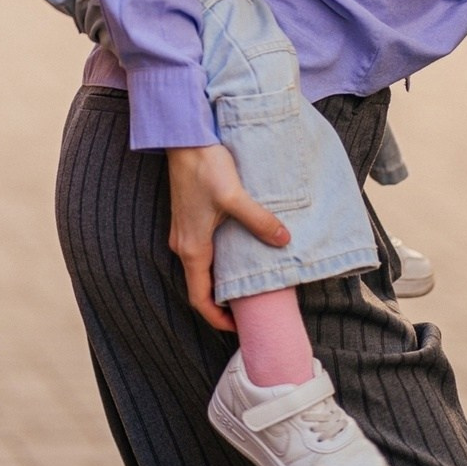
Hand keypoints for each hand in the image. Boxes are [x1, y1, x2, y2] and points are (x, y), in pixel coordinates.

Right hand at [165, 142, 290, 331]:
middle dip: (223, 302)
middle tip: (250, 309)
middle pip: (201, 286)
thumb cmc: (204, 167)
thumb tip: (284, 240)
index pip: (200, 298)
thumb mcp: (234, 196)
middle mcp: (183, 244)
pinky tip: (239, 253)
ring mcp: (184, 231)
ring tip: (248, 284)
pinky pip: (201, 251)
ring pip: (201, 268)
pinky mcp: (189, 218)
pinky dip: (218, 263)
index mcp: (191, 248)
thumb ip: (259, 220)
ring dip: (221, 281)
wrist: (182, 137)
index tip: (238, 328)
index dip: (218, 319)